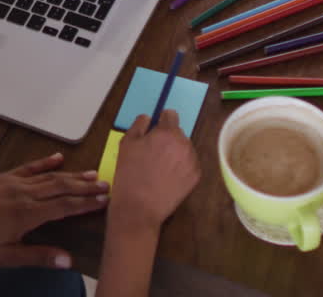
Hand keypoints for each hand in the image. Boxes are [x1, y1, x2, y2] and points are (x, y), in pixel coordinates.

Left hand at [0, 153, 108, 267]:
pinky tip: (58, 158)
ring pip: (49, 176)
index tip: (104, 200)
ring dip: (72, 174)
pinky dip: (45, 162)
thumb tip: (67, 261)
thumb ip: (38, 256)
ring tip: (92, 173)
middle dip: (85, 186)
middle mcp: (24, 194)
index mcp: (27, 214)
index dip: (86, 203)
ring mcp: (14, 183)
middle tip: (106, 185)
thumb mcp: (7, 256)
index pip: (64, 206)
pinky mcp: (4, 177)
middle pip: (62, 187)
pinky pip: (29, 167)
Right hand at [108, 111, 200, 231]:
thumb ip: (138, 125)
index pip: (171, 115)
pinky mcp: (195, 177)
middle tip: (153, 153)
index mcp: (167, 132)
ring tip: (160, 167)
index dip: (161, 120)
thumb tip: (148, 118)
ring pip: (184, 148)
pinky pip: (189, 164)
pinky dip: (181, 167)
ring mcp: (192, 161)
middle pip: (178, 133)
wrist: (139, 207)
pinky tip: (167, 177)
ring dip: (175, 152)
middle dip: (167, 138)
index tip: (155, 130)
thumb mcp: (126, 143)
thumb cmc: (130, 174)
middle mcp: (184, 144)